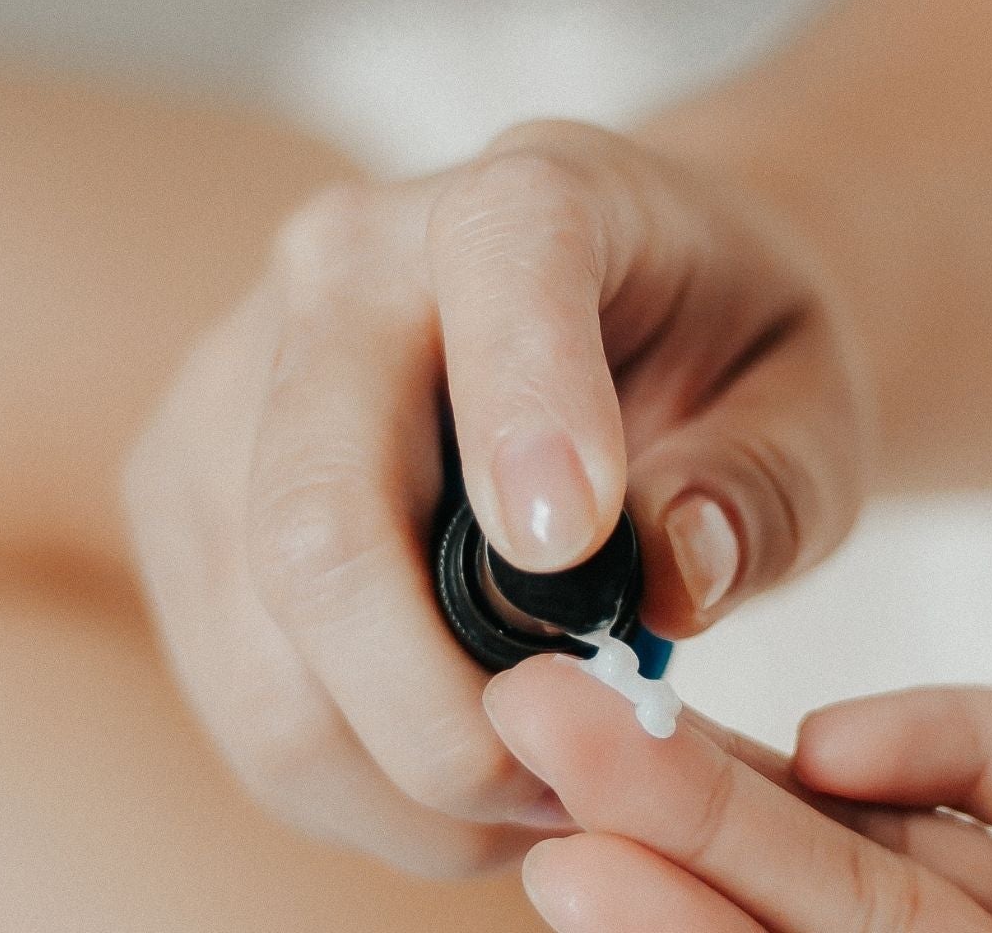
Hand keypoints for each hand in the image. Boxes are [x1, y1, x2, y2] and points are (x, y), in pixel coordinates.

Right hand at [120, 120, 870, 873]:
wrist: (614, 315)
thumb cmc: (721, 351)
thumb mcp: (809, 398)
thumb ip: (764, 482)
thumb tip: (675, 579)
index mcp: (520, 201)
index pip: (502, 261)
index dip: (528, 409)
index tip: (578, 553)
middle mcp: (336, 269)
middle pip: (320, 522)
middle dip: (446, 717)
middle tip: (574, 789)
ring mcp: (229, 386)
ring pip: (258, 652)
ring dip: (400, 781)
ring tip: (532, 790)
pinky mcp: (181, 497)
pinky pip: (237, 696)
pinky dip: (350, 781)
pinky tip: (452, 770)